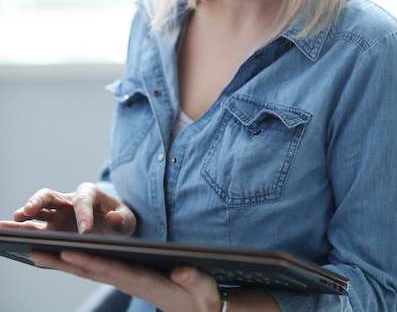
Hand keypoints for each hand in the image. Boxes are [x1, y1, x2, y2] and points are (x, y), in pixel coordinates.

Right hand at [0, 183, 135, 235]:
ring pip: (37, 210)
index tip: (85, 231)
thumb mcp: (128, 219)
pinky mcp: (52, 227)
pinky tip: (10, 236)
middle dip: (38, 201)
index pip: (84, 200)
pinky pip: (34, 227)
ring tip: (9, 223)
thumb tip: (113, 218)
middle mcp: (69, 200)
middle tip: (27, 210)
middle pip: (50, 195)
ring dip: (23, 214)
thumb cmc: (119, 219)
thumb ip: (122, 218)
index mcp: (90, 193)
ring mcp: (58, 214)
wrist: (114, 225)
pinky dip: (22, 230)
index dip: (84, 214)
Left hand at [30, 252, 222, 311]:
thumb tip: (181, 269)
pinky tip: (61, 255)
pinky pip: (95, 268)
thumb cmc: (200, 295)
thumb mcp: (201, 286)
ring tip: (37, 252)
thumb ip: (191, 276)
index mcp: (142, 280)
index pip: (110, 269)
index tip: (66, 251)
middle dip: (62, 260)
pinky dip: (76, 261)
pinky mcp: (125, 276)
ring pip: (88, 269)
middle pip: (89, 269)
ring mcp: (124, 279)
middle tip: (35, 251)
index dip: (88, 260)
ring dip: (61, 262)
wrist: (199, 310)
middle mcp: (127, 280)